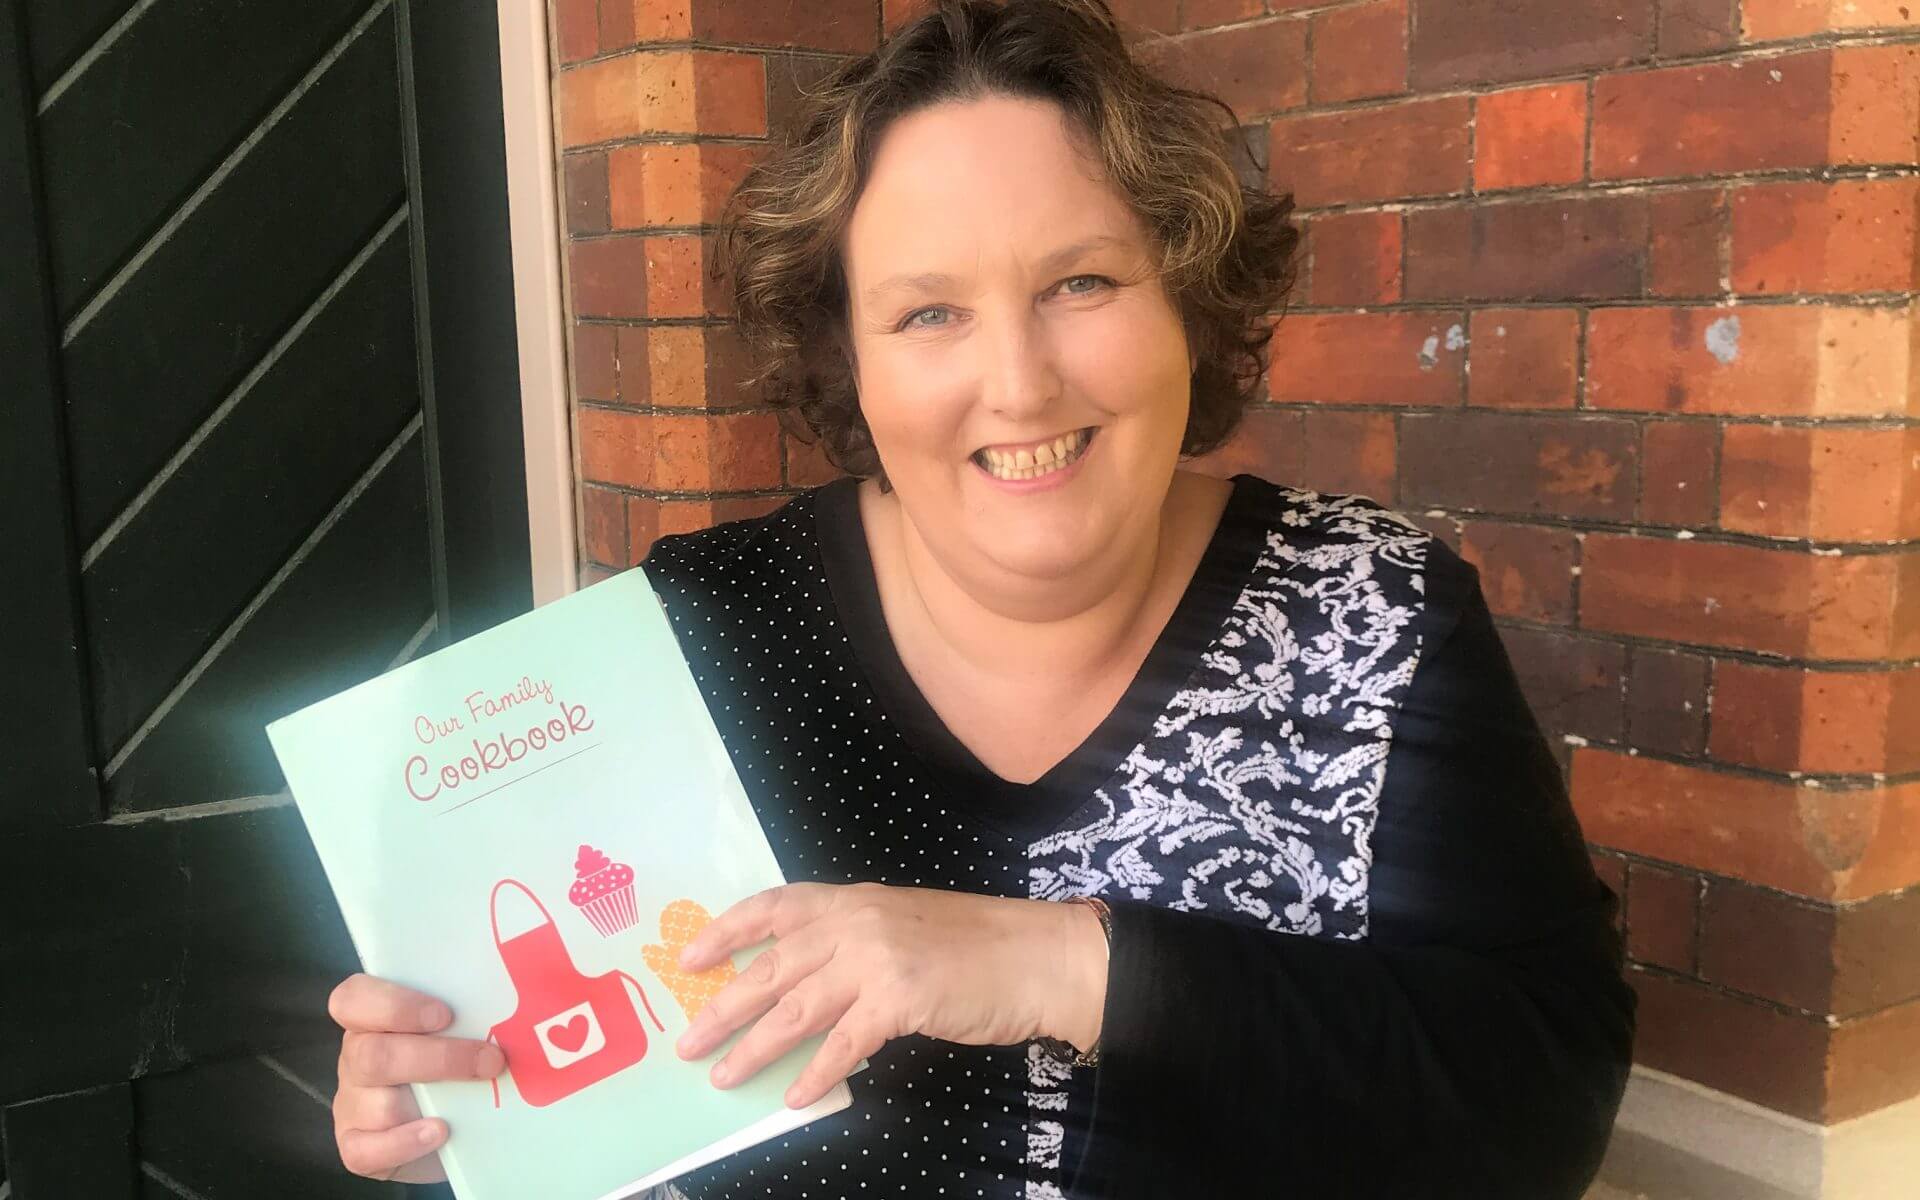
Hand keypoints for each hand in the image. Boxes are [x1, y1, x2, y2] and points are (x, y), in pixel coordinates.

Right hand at [327, 973, 505, 1181]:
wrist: (454, 1127)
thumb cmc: (457, 1062)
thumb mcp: (463, 1029)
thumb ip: (475, 1008)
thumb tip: (529, 989)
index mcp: (372, 1020)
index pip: (353, 998)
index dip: (392, 1004)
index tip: (445, 1014)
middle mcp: (356, 1058)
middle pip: (370, 1053)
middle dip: (437, 1057)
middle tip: (490, 1060)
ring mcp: (353, 1105)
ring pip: (376, 1103)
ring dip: (433, 1099)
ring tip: (479, 1093)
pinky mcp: (357, 1148)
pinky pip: (364, 1151)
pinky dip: (404, 1143)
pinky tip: (440, 1132)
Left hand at [672, 882, 1107, 1108]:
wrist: (1036, 957)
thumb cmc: (975, 945)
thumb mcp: (902, 924)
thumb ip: (852, 943)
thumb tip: (799, 985)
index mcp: (852, 899)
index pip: (773, 907)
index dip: (726, 933)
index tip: (689, 959)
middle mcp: (856, 922)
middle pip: (771, 968)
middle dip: (722, 1007)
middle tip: (688, 1042)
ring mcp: (876, 959)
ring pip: (795, 1010)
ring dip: (754, 1048)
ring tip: (724, 1077)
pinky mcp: (899, 999)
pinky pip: (843, 1044)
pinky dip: (815, 1074)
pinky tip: (795, 1097)